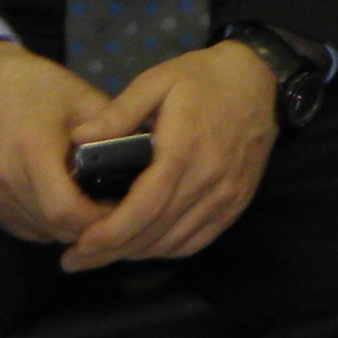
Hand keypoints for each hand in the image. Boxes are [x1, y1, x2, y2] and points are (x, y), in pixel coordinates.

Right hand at [0, 38, 111, 247]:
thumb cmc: (39, 87)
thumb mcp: (83, 99)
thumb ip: (113, 133)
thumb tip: (149, 162)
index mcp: (31, 150)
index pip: (65, 210)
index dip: (99, 218)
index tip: (125, 207)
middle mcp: (5, 179)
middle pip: (55, 227)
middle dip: (91, 227)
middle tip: (119, 209)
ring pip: (41, 233)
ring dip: (71, 228)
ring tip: (96, 206)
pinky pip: (26, 229)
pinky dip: (50, 224)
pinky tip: (68, 203)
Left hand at [64, 40, 281, 269]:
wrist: (260, 80)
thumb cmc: (204, 79)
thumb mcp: (157, 80)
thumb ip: (118, 112)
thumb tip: (78, 140)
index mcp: (183, 151)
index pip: (144, 208)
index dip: (109, 233)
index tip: (80, 244)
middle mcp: (208, 181)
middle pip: (154, 233)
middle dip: (111, 251)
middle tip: (76, 258)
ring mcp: (226, 197)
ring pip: (174, 242)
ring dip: (136, 253)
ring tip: (103, 253)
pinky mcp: (236, 203)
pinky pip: (197, 241)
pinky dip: (166, 249)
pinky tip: (143, 245)